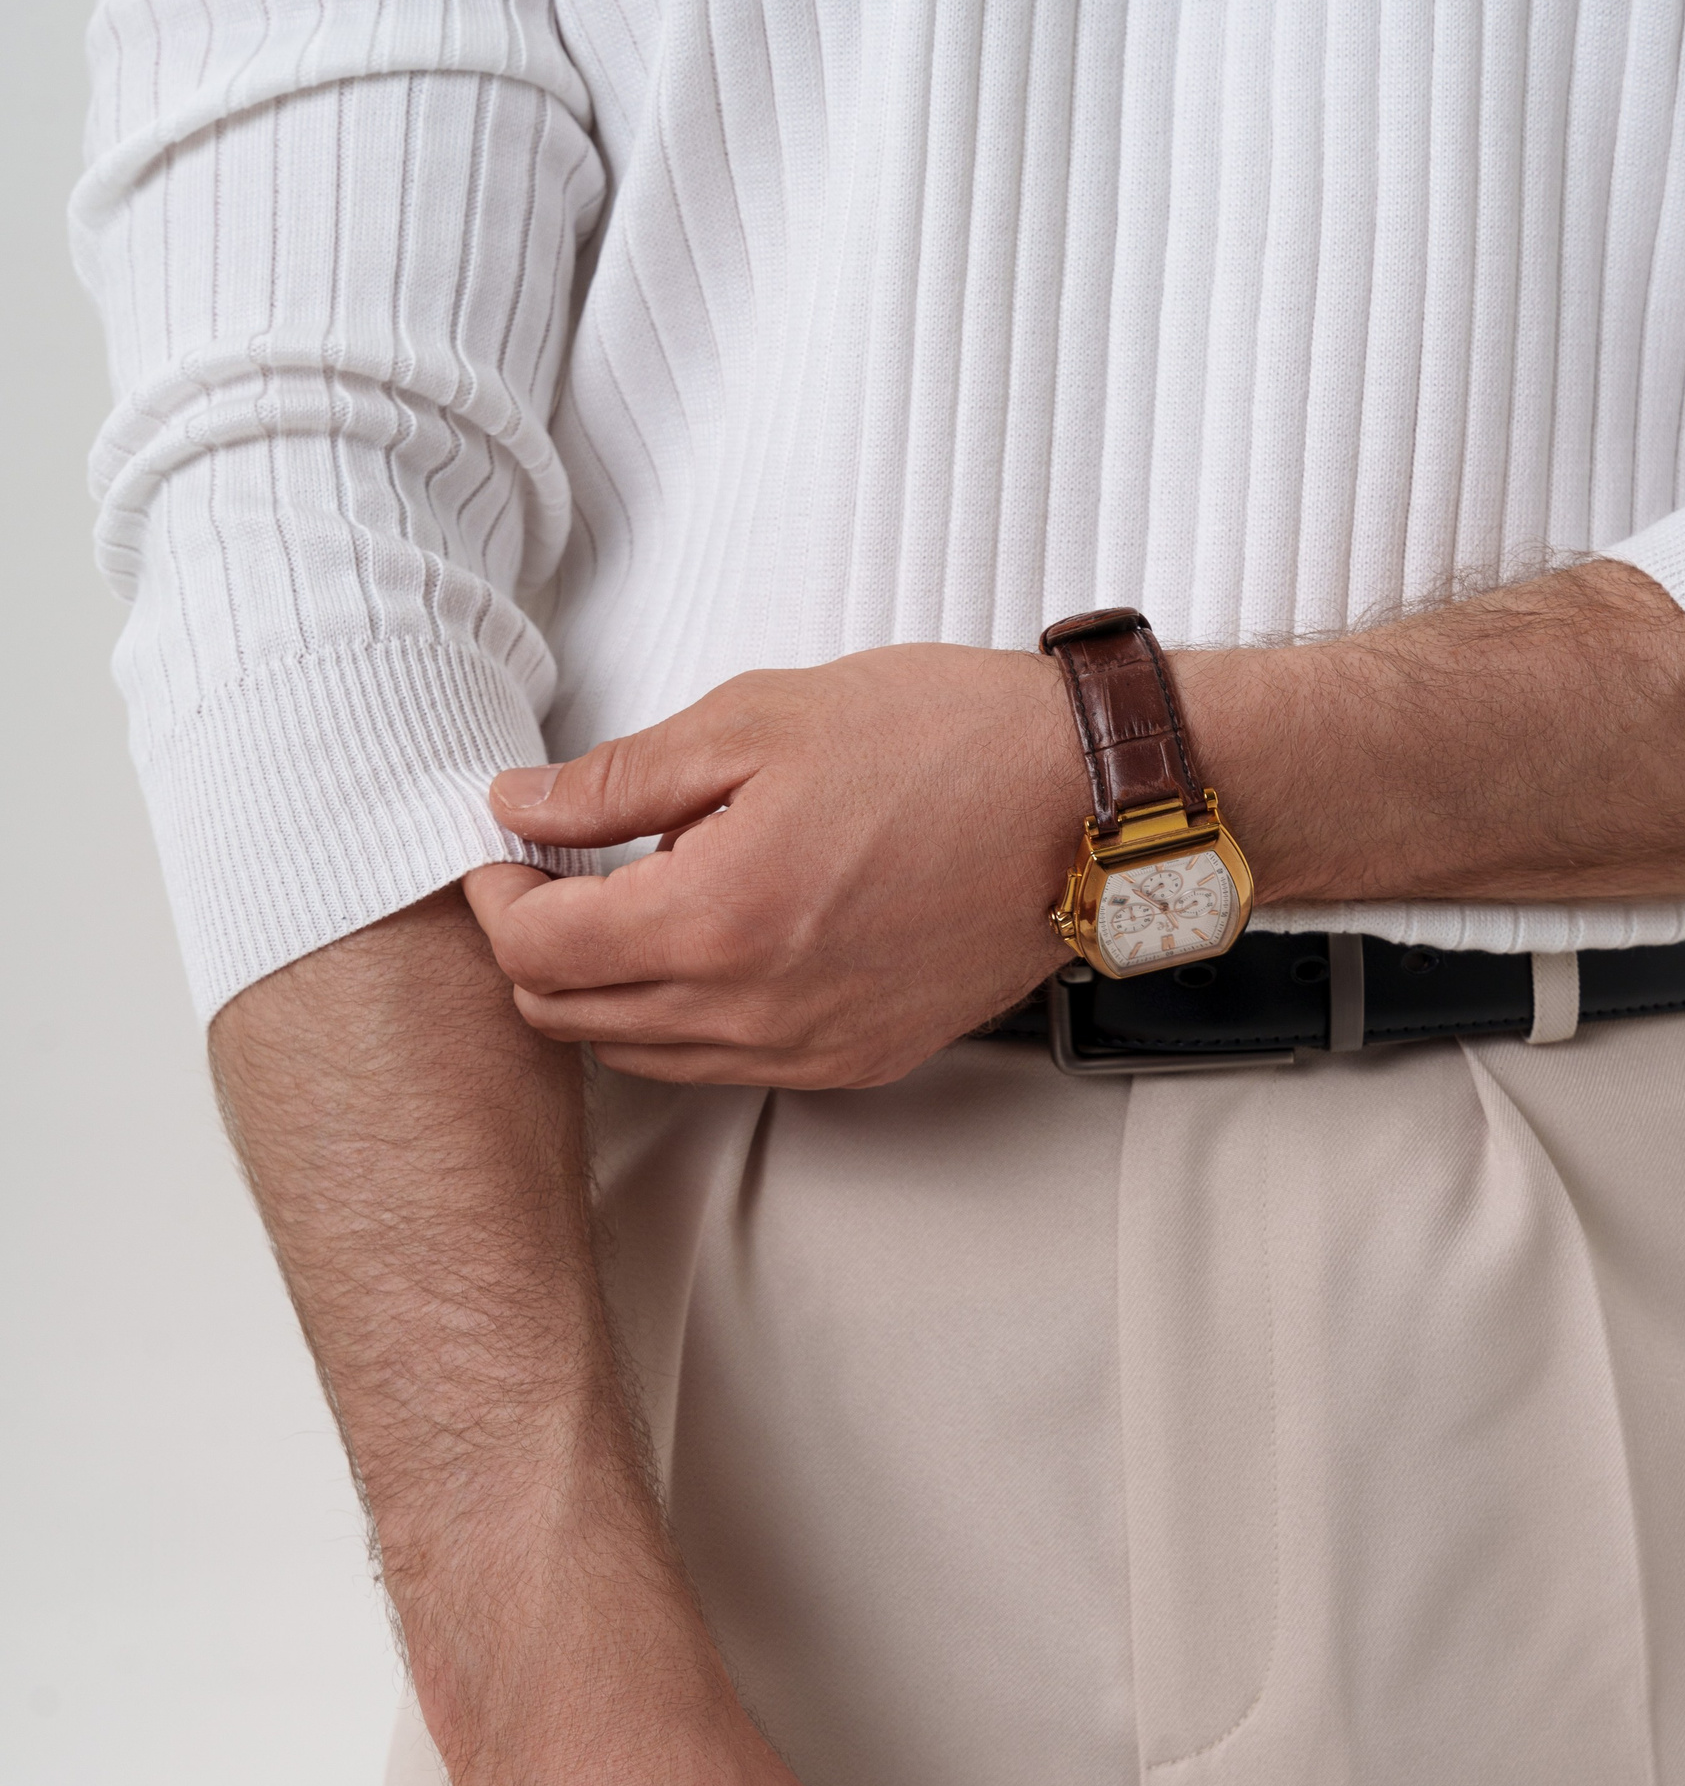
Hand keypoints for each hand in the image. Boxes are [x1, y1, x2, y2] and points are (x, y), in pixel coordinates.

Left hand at [463, 644, 1085, 1087]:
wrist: (1085, 809)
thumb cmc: (944, 744)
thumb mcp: (760, 719)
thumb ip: (620, 779)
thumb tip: (522, 806)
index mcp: (715, 918)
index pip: (538, 950)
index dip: (497, 897)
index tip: (508, 848)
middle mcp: (753, 1011)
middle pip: (571, 1020)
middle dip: (536, 947)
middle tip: (554, 873)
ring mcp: (808, 1050)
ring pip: (641, 1055)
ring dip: (607, 990)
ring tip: (635, 903)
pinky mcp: (856, 1063)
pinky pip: (726, 1066)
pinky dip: (687, 1017)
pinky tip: (716, 941)